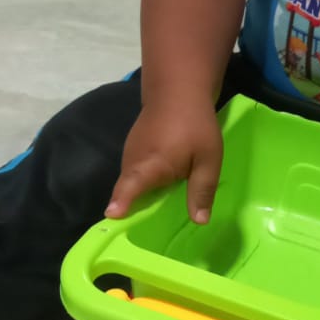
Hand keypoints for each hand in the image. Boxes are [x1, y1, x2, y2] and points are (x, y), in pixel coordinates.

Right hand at [106, 98, 222, 222]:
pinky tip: (160, 184)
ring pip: (131, 182)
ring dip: (140, 195)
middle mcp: (132, 161)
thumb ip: (202, 190)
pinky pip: (134, 173)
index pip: (129, 186)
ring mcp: (129, 154)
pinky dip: (143, 182)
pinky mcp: (132, 150)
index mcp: (149, 164)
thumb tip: (200, 221)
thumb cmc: (196, 125)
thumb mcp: (208, 159)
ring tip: (156, 208)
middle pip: (128, 191)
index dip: (121, 202)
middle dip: (134, 209)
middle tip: (147, 228)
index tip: (111, 215)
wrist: (178, 91)